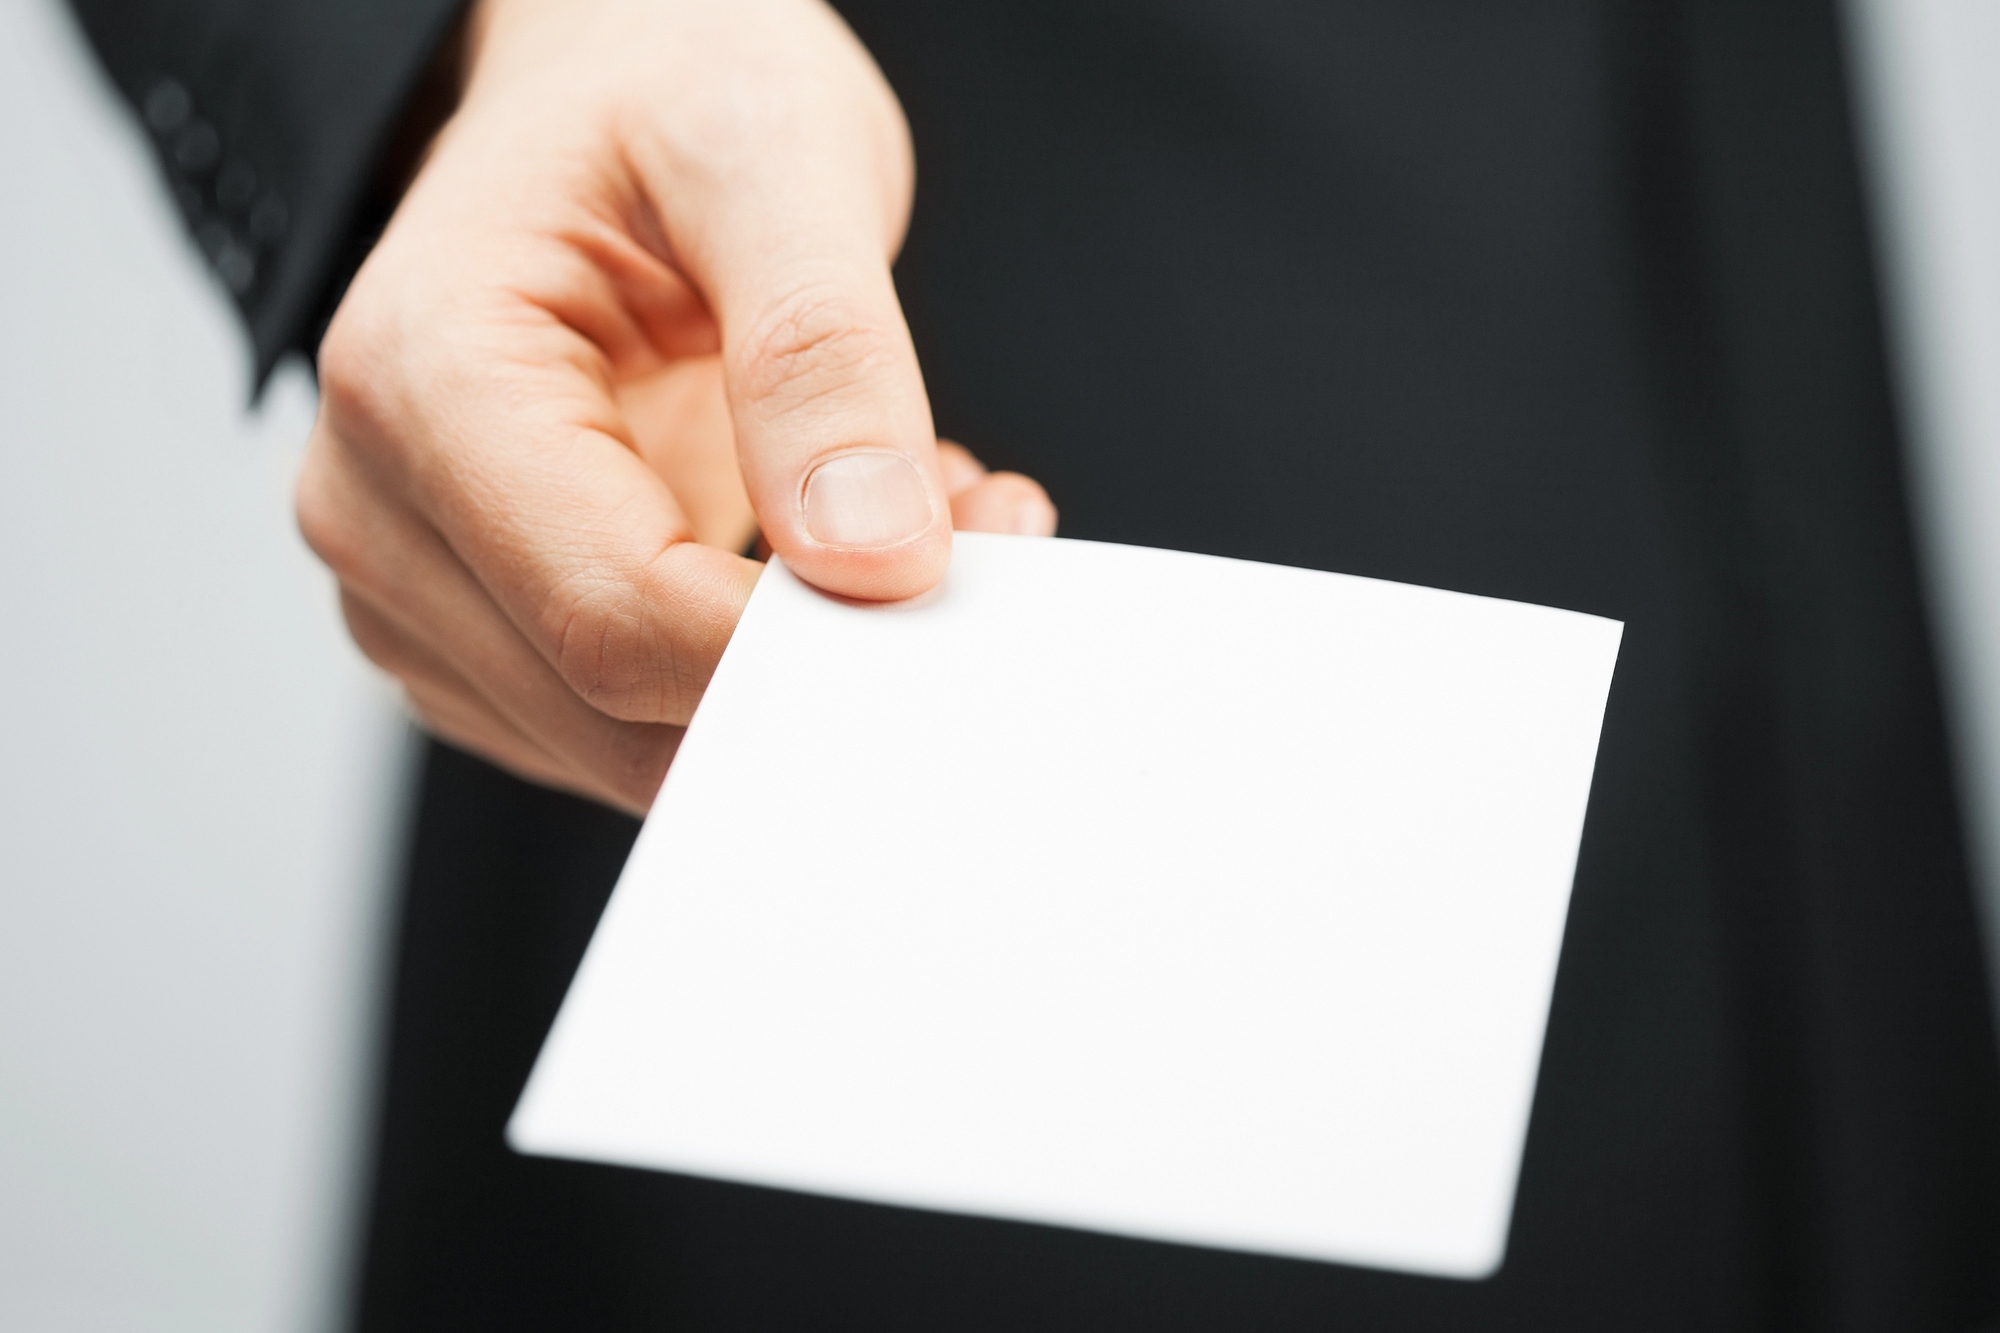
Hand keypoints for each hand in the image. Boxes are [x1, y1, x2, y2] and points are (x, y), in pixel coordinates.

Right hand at [296, 0, 1054, 813]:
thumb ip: (821, 349)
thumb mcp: (768, 151)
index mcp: (423, 378)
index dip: (801, 641)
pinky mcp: (490, 632)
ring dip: (801, 666)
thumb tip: (872, 551)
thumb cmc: (656, 86)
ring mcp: (425, 586)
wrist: (601, 81)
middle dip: (818, 660)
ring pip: (635, 742)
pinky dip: (760, 665)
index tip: (950, 579)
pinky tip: (828, 547)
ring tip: (898, 504)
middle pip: (620, 709)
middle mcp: (382, 504)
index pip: (615, 615)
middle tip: (968, 532)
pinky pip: (634, 720)